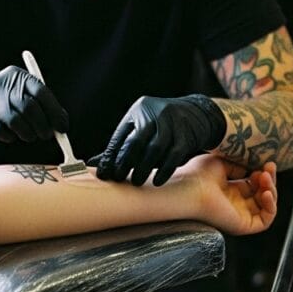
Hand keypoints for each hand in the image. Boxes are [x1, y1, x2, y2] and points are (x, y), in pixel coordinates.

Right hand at [0, 65, 67, 143]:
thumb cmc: (9, 105)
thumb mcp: (25, 98)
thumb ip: (44, 108)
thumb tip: (62, 126)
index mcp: (18, 76)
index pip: (41, 91)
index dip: (54, 111)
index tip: (62, 127)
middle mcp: (2, 84)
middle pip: (28, 107)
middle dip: (42, 125)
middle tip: (47, 135)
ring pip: (15, 121)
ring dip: (28, 133)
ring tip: (30, 136)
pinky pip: (2, 131)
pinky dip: (11, 137)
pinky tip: (12, 135)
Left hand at [90, 94, 225, 185]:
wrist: (198, 115)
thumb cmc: (162, 125)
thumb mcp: (141, 128)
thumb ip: (120, 145)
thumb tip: (94, 164)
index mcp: (140, 109)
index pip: (121, 135)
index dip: (110, 156)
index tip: (104, 174)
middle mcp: (156, 113)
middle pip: (136, 141)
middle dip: (125, 163)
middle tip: (119, 178)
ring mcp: (173, 123)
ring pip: (155, 149)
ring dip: (144, 168)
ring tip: (136, 181)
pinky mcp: (187, 135)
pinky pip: (174, 155)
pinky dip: (164, 170)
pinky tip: (157, 181)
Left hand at [173, 155, 276, 235]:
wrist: (188, 188)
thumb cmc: (197, 174)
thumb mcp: (222, 163)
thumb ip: (239, 166)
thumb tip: (252, 168)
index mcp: (229, 190)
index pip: (254, 184)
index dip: (263, 173)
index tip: (264, 162)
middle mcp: (235, 204)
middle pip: (263, 194)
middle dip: (270, 180)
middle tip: (268, 167)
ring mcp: (239, 215)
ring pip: (266, 207)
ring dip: (272, 191)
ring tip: (265, 177)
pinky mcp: (242, 225)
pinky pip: (265, 221)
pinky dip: (271, 207)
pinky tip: (266, 193)